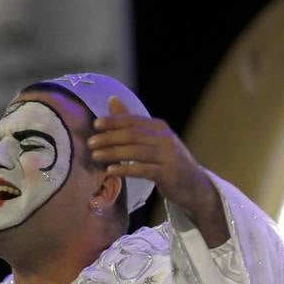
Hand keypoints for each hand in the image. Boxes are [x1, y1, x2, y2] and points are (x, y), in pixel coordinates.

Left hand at [87, 98, 227, 245]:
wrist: (193, 184)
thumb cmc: (166, 160)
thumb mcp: (151, 139)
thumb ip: (131, 122)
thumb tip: (112, 99)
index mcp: (159, 127)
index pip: (133, 120)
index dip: (114, 121)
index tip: (95, 124)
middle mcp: (165, 139)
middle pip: (133, 135)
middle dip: (109, 138)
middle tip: (90, 143)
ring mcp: (168, 156)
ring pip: (136, 152)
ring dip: (113, 153)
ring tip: (95, 156)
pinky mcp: (168, 174)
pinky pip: (143, 170)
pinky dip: (126, 169)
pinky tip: (111, 171)